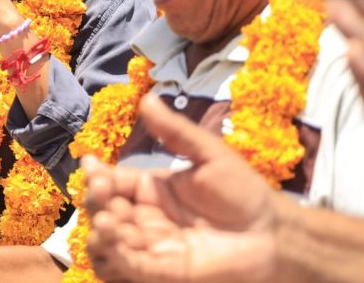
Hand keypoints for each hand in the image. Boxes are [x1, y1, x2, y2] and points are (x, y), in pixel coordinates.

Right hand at [83, 97, 278, 282]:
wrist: (271, 233)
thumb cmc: (242, 192)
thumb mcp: (208, 154)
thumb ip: (174, 131)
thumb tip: (146, 98)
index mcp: (150, 190)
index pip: (110, 182)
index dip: (96, 176)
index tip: (92, 166)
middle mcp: (144, 218)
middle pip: (102, 212)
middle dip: (95, 202)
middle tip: (103, 192)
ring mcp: (150, 247)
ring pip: (104, 246)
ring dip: (98, 235)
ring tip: (108, 222)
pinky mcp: (161, 272)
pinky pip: (126, 268)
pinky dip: (115, 257)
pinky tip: (117, 241)